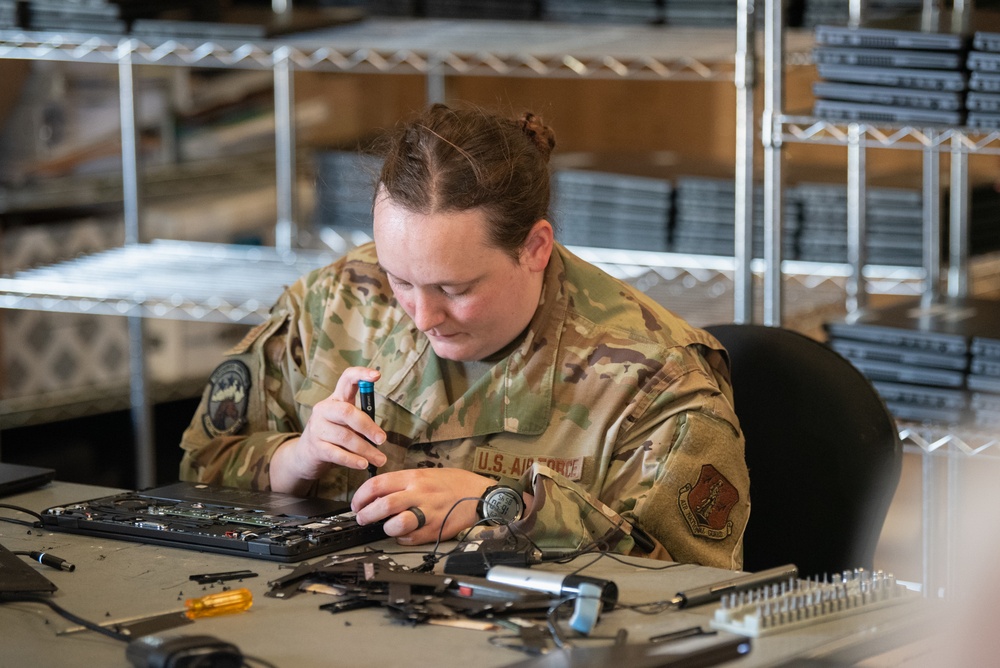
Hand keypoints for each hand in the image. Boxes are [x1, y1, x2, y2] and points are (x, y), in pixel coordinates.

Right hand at [269, 366, 385, 494]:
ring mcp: (317, 428)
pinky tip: (363, 464)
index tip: (376, 375)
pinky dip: (352, 460)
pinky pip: (337, 454)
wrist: (306, 455)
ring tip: (380, 459)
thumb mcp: (346, 423)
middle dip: (368, 426)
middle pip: (347, 412)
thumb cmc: (334, 435)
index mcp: (335, 399)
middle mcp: (323, 410)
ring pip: (345, 437)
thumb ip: (361, 422)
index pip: (346, 379)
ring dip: (366, 450)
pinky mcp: (316, 448)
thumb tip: (380, 436)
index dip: (360, 374)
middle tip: (382, 439)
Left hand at [350, 469, 493, 544]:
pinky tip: (403, 534)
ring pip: (396, 524)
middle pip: (383, 505)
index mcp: (415, 477)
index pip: (378, 484)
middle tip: (362, 518)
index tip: (357, 504)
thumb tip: (379, 494)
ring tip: (384, 527)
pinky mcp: (435, 530)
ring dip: (384, 528)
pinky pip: (411, 538)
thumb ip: (403, 483)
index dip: (361, 496)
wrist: (480, 495)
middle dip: (366, 514)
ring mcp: (428, 513)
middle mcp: (420, 494)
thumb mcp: (427, 473)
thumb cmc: (454, 483)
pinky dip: (402, 538)